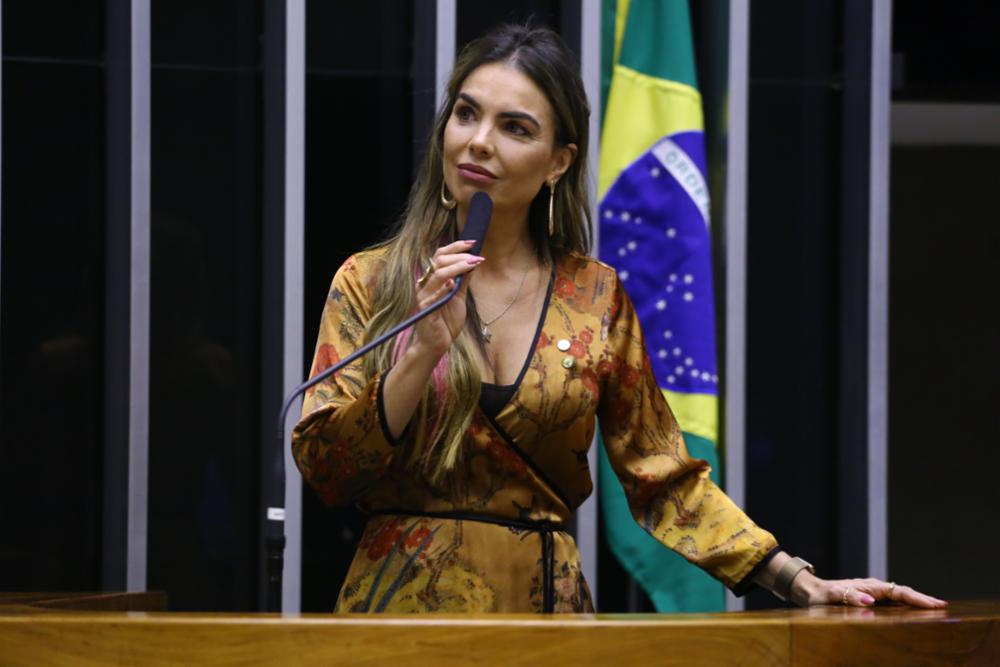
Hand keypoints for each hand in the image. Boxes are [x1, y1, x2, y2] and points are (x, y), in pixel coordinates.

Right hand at [412, 239, 483, 356]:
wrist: (437, 344)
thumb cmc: (446, 321)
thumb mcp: (459, 297)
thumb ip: (463, 281)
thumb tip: (474, 263)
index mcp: (431, 280)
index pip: (440, 256)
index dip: (455, 247)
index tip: (472, 243)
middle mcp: (425, 285)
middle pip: (438, 261)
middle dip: (459, 256)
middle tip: (476, 257)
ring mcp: (424, 297)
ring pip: (437, 275)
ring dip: (456, 268)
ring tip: (472, 264)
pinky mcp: (426, 310)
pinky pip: (433, 297)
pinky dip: (442, 289)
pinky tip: (452, 283)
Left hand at [791, 571, 947, 608]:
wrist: (811, 591)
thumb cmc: (821, 596)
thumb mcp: (832, 597)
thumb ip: (849, 597)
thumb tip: (869, 600)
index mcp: (868, 587)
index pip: (898, 592)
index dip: (917, 598)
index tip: (934, 604)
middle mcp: (873, 587)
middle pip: (903, 592)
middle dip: (923, 599)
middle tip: (943, 606)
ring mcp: (873, 592)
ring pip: (899, 596)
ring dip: (916, 601)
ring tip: (935, 608)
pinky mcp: (870, 598)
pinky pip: (892, 601)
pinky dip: (905, 604)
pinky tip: (914, 611)